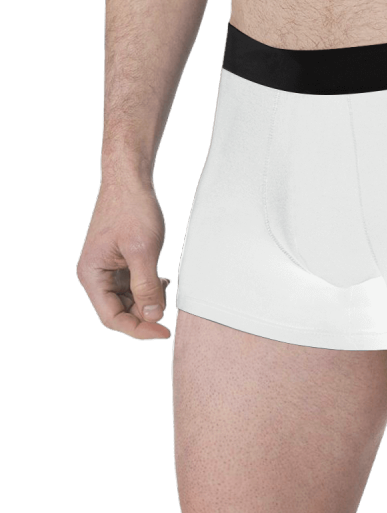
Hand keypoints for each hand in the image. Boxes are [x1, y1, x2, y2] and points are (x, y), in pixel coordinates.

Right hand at [77, 180, 171, 339]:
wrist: (130, 180)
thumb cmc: (131, 208)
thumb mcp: (143, 250)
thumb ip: (146, 285)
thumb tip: (153, 316)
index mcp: (92, 275)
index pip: (112, 317)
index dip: (138, 329)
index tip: (163, 332)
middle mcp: (96, 274)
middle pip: (118, 310)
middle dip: (144, 315)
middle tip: (169, 316)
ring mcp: (107, 267)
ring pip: (127, 298)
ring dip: (147, 300)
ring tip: (165, 291)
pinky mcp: (119, 259)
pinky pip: (132, 284)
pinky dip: (148, 287)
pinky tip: (162, 280)